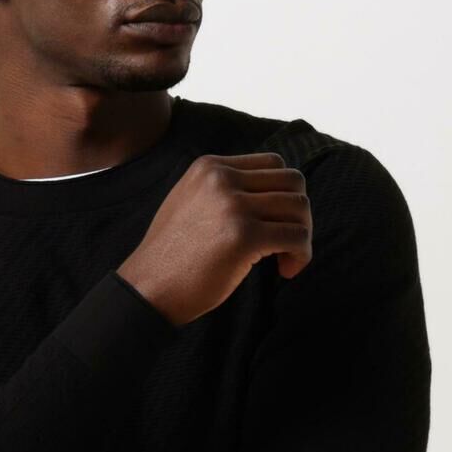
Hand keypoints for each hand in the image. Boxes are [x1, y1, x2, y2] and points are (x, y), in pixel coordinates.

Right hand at [117, 152, 311, 327]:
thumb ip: (222, 191)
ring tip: (287, 261)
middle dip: (299, 214)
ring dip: (303, 236)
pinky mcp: (244, 236)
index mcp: (211, 167)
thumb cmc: (172, 257)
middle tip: (287, 244)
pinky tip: (286, 271)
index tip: (276, 223)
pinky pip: (295, 237)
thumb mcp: (191, 204)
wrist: (148, 288)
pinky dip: (301, 255)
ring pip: (300, 207)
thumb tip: (267, 195)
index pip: (273, 163)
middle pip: (293, 181)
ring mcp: (234, 206)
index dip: (284, 194)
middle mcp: (223, 179)